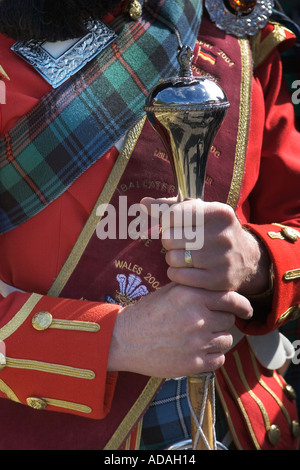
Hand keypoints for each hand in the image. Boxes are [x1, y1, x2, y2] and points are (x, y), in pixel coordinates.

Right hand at [107, 283, 252, 377]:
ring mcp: (197, 342)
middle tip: (206, 322)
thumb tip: (221, 291)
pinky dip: (212, 356)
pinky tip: (197, 350)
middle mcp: (197, 317)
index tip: (246, 310)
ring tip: (199, 337)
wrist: (124, 340)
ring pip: (226, 340)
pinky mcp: (194, 364)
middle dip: (221, 320)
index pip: (232, 299)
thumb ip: (196, 289)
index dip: (242, 305)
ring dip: (218, 338)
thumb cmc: (146, 313)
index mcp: (191, 296)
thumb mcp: (169, 292)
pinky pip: (219, 359)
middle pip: (229, 320)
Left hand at [141, 197, 270, 295]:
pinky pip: (179, 276)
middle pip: (170, 238)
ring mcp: (222, 259)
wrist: (247, 258)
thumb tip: (143, 202)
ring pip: (172, 258)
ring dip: (172, 258)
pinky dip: (175, 273)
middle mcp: (223, 235)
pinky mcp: (218, 280)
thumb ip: (170, 206)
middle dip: (169, 241)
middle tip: (179, 243)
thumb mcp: (200, 212)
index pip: (173, 215)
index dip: (166, 222)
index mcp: (219, 212)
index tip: (173, 226)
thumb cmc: (214, 230)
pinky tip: (184, 269)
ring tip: (183, 256)